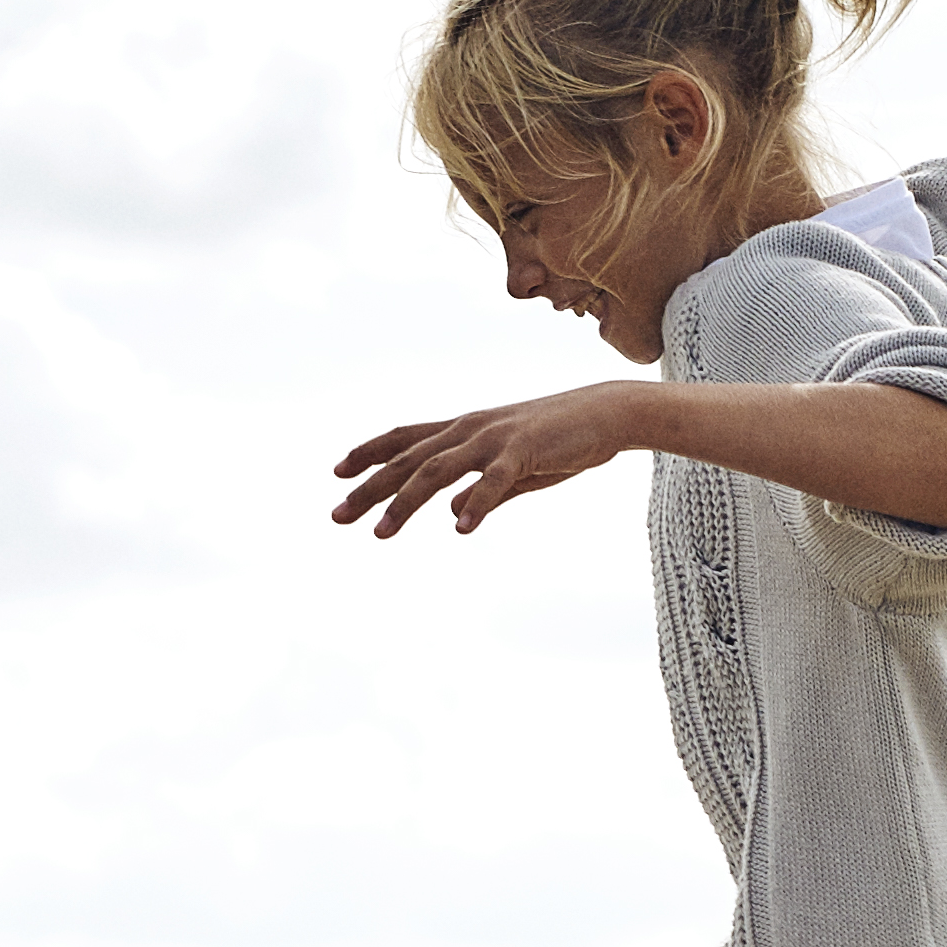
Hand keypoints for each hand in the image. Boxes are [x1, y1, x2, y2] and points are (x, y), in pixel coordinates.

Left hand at [330, 382, 665, 538]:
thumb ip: (482, 493)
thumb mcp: (515, 472)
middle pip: (409, 459)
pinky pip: (494, 482)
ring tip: (381, 533)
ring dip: (405, 503)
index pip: (406, 438)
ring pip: (438, 471)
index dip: (369, 453)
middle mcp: (470, 430)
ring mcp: (495, 439)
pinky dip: (475, 505)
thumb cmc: (563, 441)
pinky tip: (459, 530)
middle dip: (369, 488)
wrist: (609, 413)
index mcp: (465, 430)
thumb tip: (455, 516)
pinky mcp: (525, 452)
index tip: (337, 475)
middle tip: (336, 515)